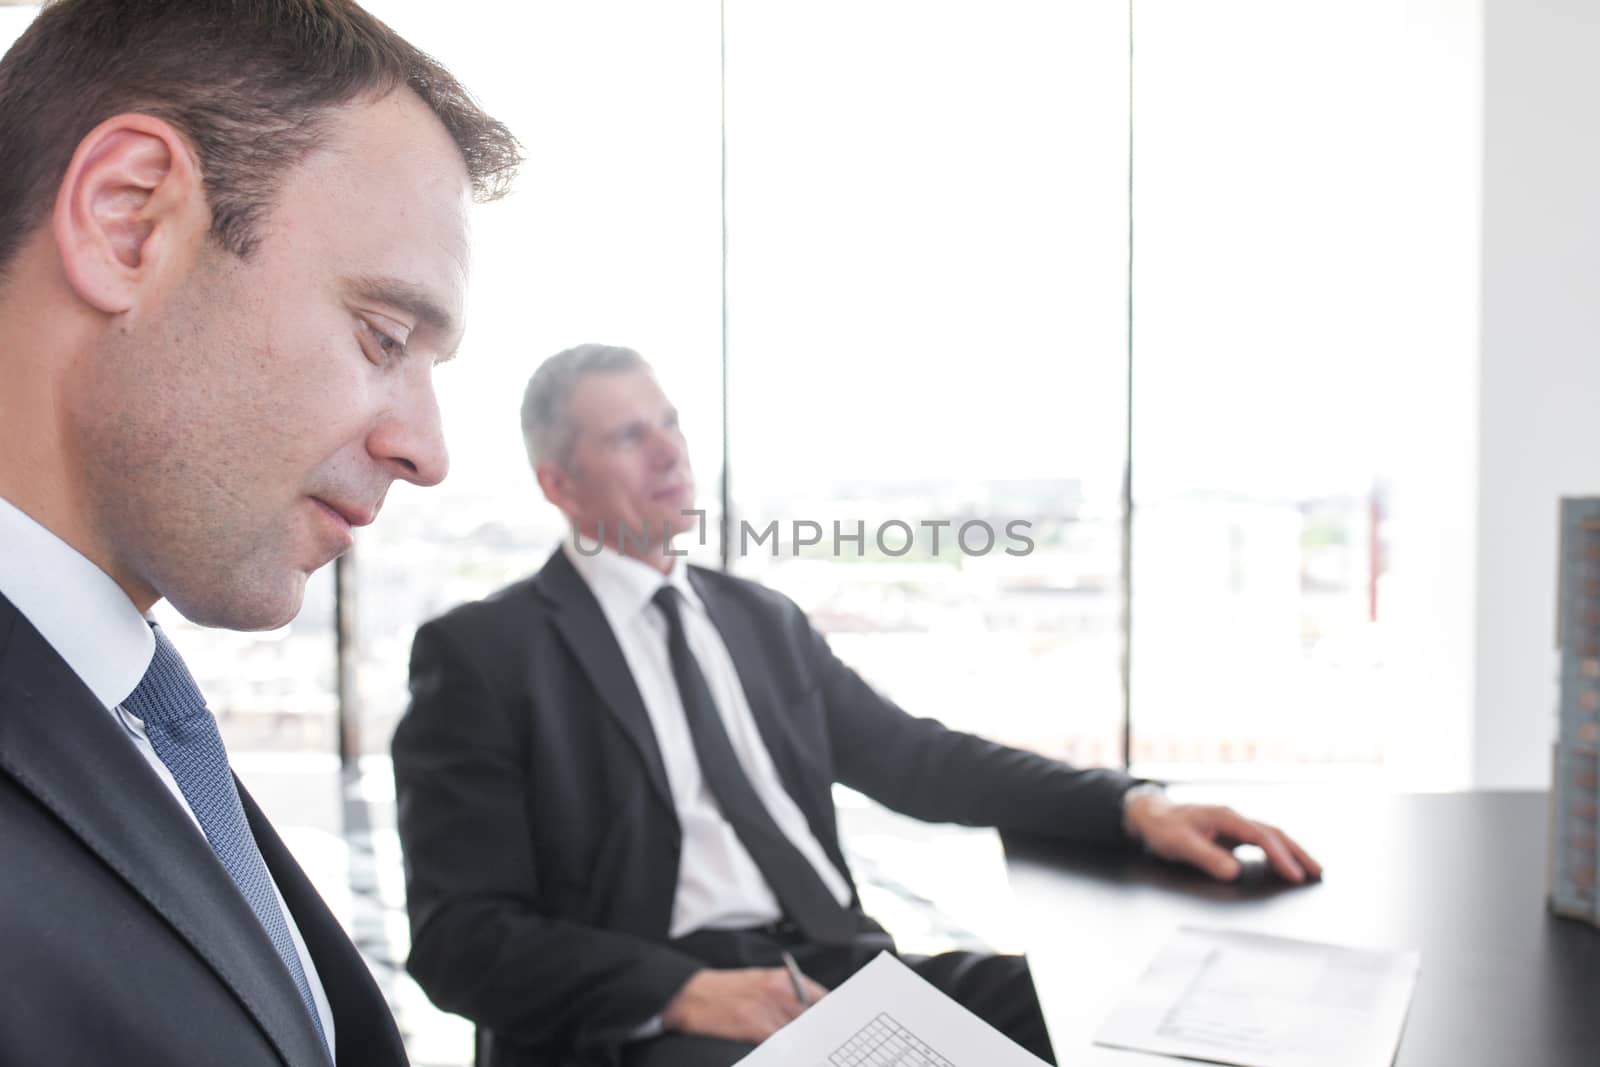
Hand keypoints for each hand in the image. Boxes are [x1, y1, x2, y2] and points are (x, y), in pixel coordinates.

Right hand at [662, 966, 829, 1043]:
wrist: (692, 995)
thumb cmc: (726, 989)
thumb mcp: (761, 981)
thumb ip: (788, 993)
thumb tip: (811, 1012)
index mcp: (783, 979)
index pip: (821, 999)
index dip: (830, 1016)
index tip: (835, 1027)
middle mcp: (778, 992)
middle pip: (812, 1019)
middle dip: (816, 1032)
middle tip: (821, 1043)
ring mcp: (766, 1010)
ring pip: (797, 1033)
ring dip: (800, 1042)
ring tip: (801, 1047)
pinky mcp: (753, 1026)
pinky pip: (779, 1043)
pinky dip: (783, 1049)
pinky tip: (782, 1050)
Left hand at [1125, 793, 1322, 883]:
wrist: (1151, 814)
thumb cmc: (1163, 828)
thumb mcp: (1180, 845)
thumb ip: (1207, 857)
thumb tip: (1235, 872)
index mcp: (1224, 817)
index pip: (1260, 836)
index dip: (1280, 856)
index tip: (1294, 875)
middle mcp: (1233, 817)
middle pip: (1274, 832)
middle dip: (1297, 852)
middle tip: (1318, 873)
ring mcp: (1234, 823)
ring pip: (1271, 834)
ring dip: (1291, 851)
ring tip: (1311, 870)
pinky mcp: (1232, 831)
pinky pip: (1262, 840)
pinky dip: (1278, 851)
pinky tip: (1286, 864)